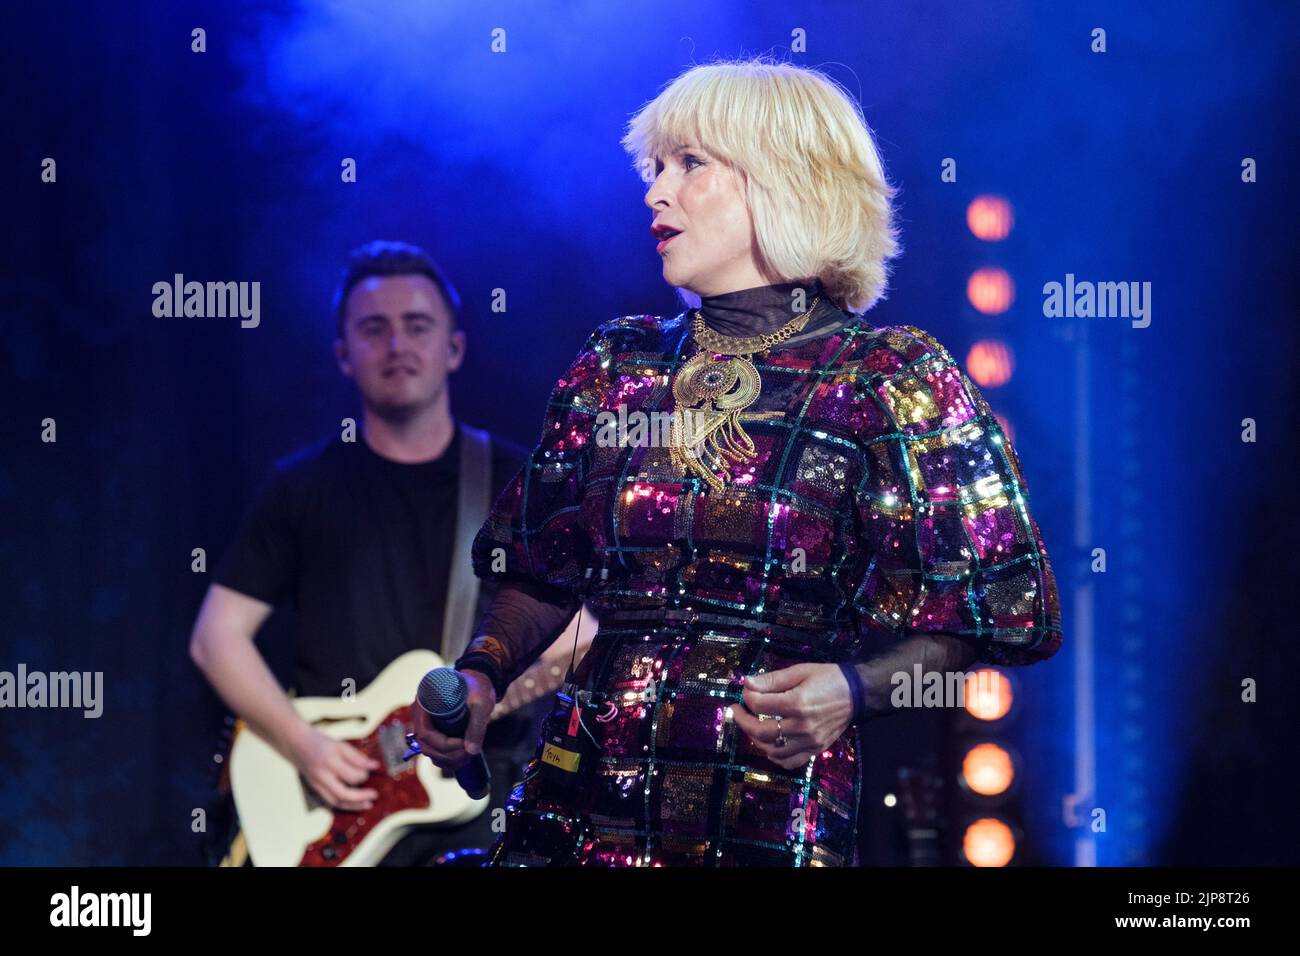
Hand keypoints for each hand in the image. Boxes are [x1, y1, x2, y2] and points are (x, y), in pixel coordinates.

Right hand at [291, 726, 381, 811]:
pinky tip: (354, 804)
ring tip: (367, 804)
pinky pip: (330, 802)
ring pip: (336, 801)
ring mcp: (317, 784)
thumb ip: (357, 757)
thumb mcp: (340, 744)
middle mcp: (322, 775)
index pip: (352, 775)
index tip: (372, 770)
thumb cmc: (321, 743)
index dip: (365, 774)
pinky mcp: (314, 789)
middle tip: (375, 795)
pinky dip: (343, 805)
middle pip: (343, 793)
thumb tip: (375, 766)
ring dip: (353, 805)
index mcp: (330, 760)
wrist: (297, 745)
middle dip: (361, 797)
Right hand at [410, 669, 497, 770]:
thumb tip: (471, 750)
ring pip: (430, 751)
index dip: (444, 745)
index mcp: (425, 703)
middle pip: (427, 745)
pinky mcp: (434, 729)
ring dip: (449, 759)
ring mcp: (426, 723)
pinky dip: (448, 758)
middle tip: (470, 753)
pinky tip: (464, 756)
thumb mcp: (481, 704)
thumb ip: (476, 726)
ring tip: (469, 754)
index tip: (465, 744)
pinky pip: (435, 750)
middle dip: (448, 755)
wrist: (479, 679)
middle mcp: (421, 715)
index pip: (426, 734)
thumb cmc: (478, 686)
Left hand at [733, 663, 854, 769]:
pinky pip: (790, 762)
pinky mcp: (816, 750)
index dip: (747, 697)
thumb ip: (771, 679)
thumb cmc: (828, 678)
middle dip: (743, 720)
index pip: (759, 705)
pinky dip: (775, 756)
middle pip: (761, 731)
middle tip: (737, 710)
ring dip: (756, 739)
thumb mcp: (799, 671)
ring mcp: (810, 742)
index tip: (746, 690)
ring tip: (753, 725)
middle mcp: (802, 726)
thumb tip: (747, 683)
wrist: (858, 694)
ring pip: (772, 750)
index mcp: (797, 703)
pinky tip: (770, 745)